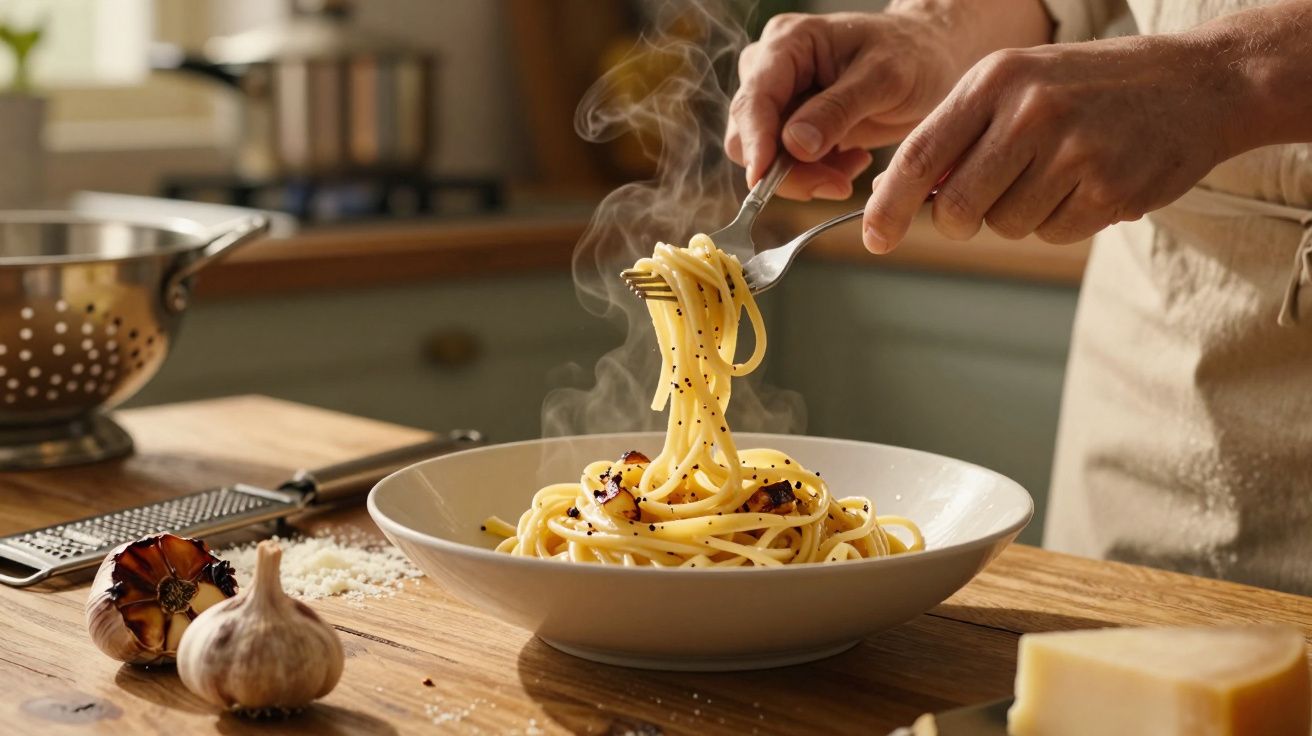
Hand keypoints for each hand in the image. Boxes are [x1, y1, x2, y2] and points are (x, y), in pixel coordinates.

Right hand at [725, 11, 968, 200]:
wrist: (932, 59)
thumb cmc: (913, 54)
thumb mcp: (884, 78)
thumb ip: (838, 109)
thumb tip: (794, 146)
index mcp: (789, 42)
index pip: (754, 99)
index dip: (756, 143)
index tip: (763, 181)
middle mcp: (772, 68)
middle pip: (748, 134)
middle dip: (786, 169)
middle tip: (838, 185)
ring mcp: (780, 97)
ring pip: (765, 156)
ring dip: (805, 175)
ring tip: (856, 165)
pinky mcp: (792, 125)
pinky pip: (786, 164)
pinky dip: (816, 173)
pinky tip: (854, 159)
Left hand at [864, 35, 1242, 251]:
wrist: (1198, 83)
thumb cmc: (1089, 88)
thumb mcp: (1019, 84)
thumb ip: (962, 134)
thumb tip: (908, 197)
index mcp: (994, 80)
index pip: (920, 156)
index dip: (888, 205)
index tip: (874, 237)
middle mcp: (1029, 111)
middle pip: (955, 208)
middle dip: (958, 220)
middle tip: (984, 204)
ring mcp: (1072, 151)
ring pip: (1004, 225)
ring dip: (1020, 215)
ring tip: (1057, 173)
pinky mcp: (1108, 190)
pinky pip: (1052, 234)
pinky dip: (1062, 221)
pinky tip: (1089, 184)